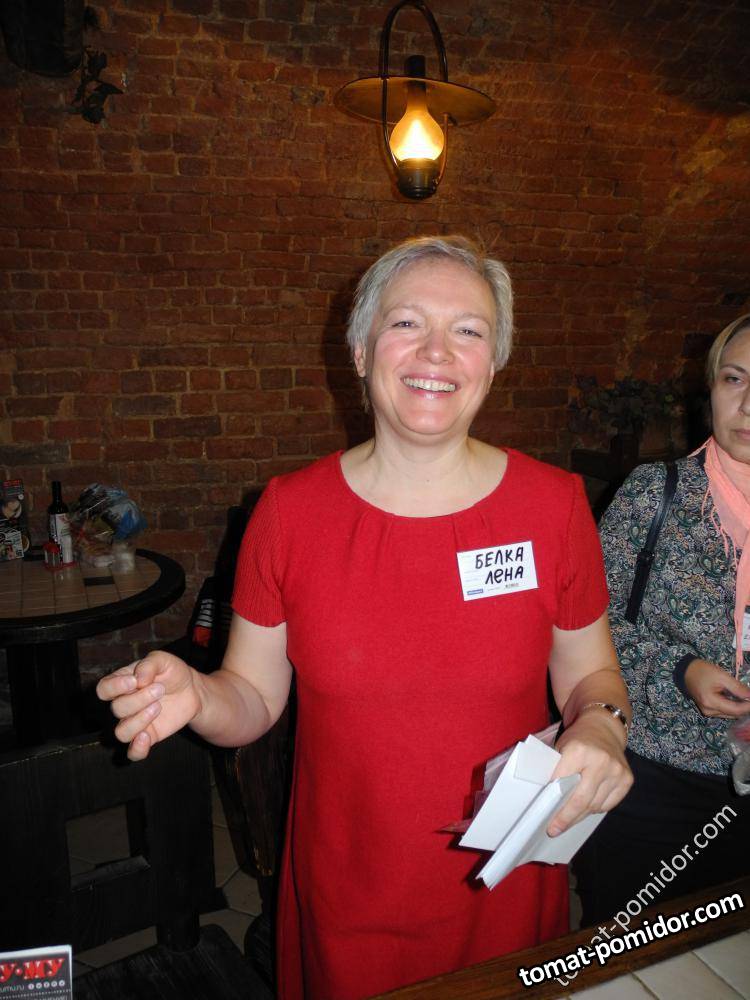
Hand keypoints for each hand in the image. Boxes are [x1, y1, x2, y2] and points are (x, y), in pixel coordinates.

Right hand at [96, 650, 201, 760]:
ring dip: (140, 720)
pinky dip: (137, 749)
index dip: (114, 687)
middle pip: (117, 709)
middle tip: (160, 689)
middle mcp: (124, 705)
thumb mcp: (163, 660)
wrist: (191, 690)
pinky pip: (133, 753)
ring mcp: (134, 723)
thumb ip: (149, 664)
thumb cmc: (172, 672)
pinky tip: (148, 737)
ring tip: (158, 707)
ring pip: (121, 732)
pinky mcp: (148, 737)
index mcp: (122, 683)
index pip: (103, 689)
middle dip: (140, 699)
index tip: (135, 682)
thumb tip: (138, 679)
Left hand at [547, 711, 632, 836]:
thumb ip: (557, 771)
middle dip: (566, 818)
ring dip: (580, 815)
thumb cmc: (577, 740)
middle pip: (581, 800)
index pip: (562, 783)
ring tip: (570, 820)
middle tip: (555, 830)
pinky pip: (608, 804)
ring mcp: (617, 771)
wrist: (603, 727)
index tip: (546, 819)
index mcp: (579, 751)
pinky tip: (587, 808)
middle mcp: (601, 761)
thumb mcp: (561, 748)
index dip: (553, 803)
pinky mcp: (627, 779)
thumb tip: (549, 803)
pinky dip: (596, 808)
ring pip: (595, 806)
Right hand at [684, 659, 749, 717]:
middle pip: (733, 714)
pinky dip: (732, 707)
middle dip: (745, 708)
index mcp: (711, 702)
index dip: (748, 706)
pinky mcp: (707, 710)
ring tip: (745, 699)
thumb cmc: (703, 671)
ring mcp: (707, 712)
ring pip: (730, 715)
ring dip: (739, 708)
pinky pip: (724, 712)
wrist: (687, 671)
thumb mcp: (722, 676)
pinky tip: (736, 700)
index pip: (735, 710)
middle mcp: (709, 711)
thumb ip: (737, 687)